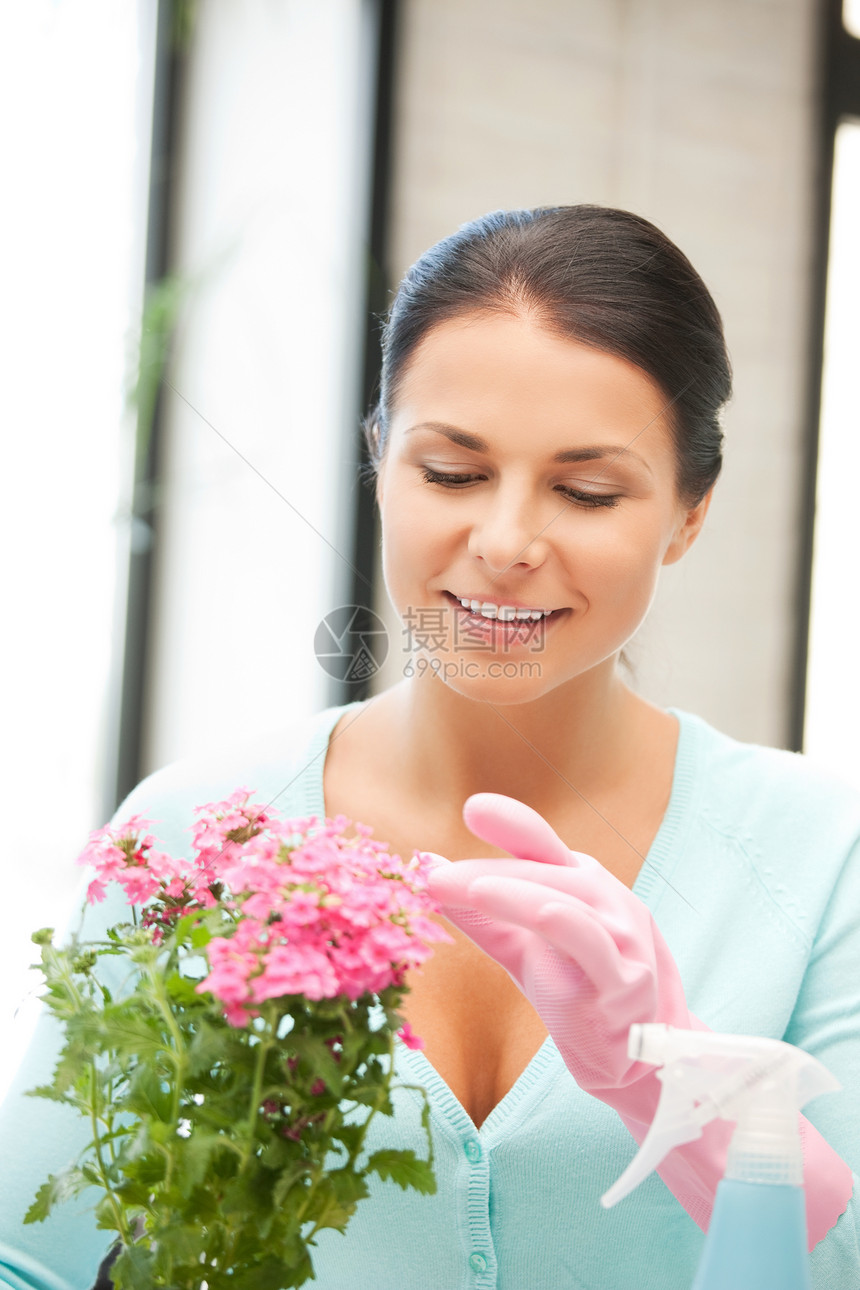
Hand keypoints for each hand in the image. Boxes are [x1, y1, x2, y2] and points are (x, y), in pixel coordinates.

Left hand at [425, 792, 691, 1116]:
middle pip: (542, 871)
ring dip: (510, 891)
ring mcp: (621, 938)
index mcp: (583, 884)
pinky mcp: (625, 980)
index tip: (472, 808)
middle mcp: (608, 900)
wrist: (637, 1061)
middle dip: (484, 871)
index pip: (542, 844)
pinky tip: (531, 910)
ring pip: (563, 901)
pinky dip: (557, 920)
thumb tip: (429, 871)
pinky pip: (590, 942)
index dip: (511, 823)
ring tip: (461, 886)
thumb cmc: (577, 991)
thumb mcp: (522, 948)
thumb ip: (481, 915)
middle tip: (432, 876)